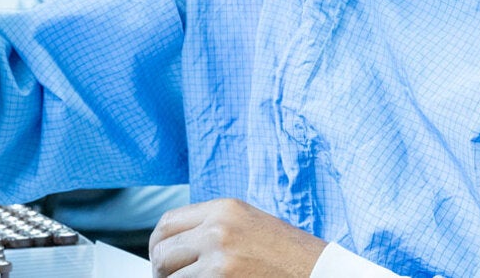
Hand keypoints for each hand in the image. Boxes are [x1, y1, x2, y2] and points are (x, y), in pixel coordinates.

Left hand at [150, 198, 327, 277]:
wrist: (321, 271)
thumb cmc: (289, 254)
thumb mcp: (249, 224)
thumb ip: (213, 227)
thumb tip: (177, 245)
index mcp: (223, 209)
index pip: (167, 222)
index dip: (158, 244)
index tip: (161, 259)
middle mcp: (217, 228)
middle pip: (163, 250)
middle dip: (161, 270)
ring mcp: (219, 256)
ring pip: (171, 275)